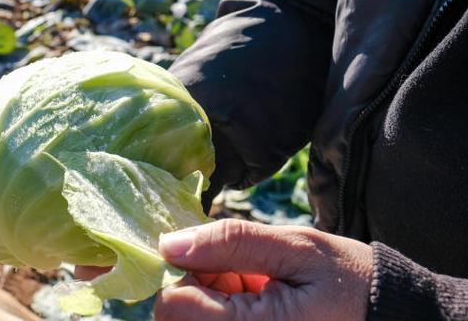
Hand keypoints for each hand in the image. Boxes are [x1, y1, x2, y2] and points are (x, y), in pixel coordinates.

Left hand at [154, 219, 372, 320]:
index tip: (210, 251)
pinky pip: (211, 320)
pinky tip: (253, 292)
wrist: (387, 314)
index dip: (179, 271)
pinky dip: (221, 302)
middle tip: (236, 266)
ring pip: (190, 317)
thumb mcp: (296, 247)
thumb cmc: (348, 279)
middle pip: (175, 315)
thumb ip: (232, 242)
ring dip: (207, 293)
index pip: (173, 306)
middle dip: (192, 282)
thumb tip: (169, 243)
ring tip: (252, 281)